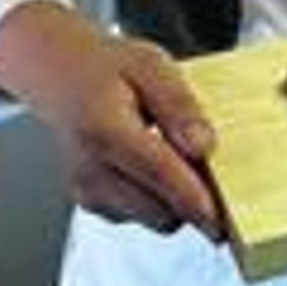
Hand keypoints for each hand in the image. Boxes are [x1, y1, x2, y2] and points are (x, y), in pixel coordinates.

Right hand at [0, 0, 223, 241]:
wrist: (62, 78)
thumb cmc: (108, 69)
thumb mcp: (153, 66)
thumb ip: (179, 105)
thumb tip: (204, 146)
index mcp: (106, 131)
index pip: (159, 174)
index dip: (196, 197)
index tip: (224, 215)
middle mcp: (91, 170)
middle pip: (158, 211)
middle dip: (192, 198)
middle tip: (211, 167)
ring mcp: (87, 191)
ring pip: (152, 219)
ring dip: (175, 200)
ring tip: (179, 157)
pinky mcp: (91, 202)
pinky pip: (139, 216)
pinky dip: (157, 200)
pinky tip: (158, 166)